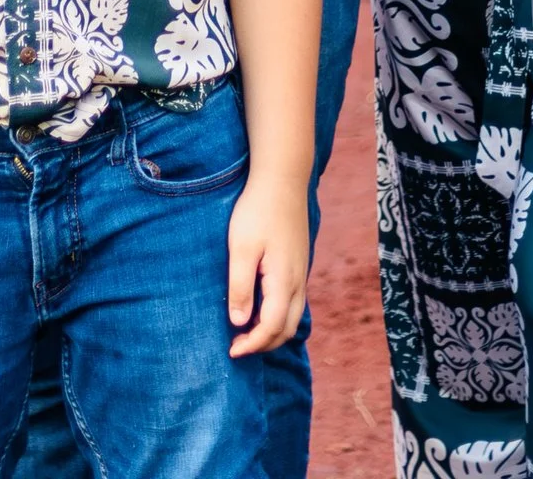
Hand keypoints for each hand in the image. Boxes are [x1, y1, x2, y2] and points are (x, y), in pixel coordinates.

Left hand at [225, 172, 309, 357]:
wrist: (282, 180)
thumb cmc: (257, 211)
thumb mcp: (241, 248)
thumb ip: (241, 286)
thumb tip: (239, 323)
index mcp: (283, 280)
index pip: (271, 327)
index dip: (252, 344)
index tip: (231, 351)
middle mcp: (297, 282)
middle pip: (286, 329)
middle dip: (263, 345)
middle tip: (237, 346)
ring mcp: (301, 273)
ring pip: (292, 317)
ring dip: (271, 332)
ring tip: (245, 332)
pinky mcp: (298, 265)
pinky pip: (293, 303)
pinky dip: (278, 317)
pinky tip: (258, 309)